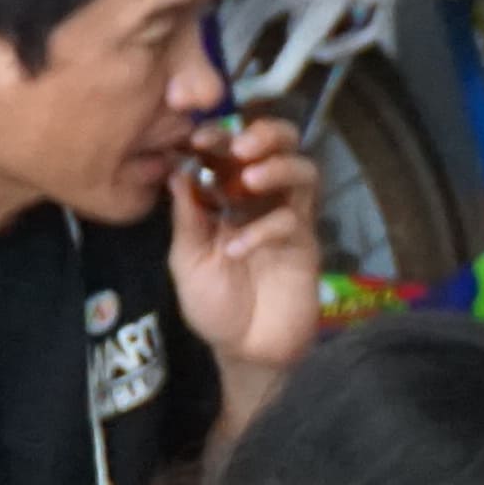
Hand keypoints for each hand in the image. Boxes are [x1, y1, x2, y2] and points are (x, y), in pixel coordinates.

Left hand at [164, 114, 321, 378]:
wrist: (246, 349)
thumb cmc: (214, 305)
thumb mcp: (187, 259)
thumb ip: (187, 217)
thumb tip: (177, 171)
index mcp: (226, 197)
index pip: (230, 152)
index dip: (218, 137)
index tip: (198, 138)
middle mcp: (261, 201)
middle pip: (282, 147)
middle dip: (265, 135)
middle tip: (241, 147)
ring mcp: (288, 220)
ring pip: (303, 172)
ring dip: (278, 167)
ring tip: (250, 180)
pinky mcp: (306, 246)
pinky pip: (295, 220)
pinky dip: (265, 229)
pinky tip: (239, 250)